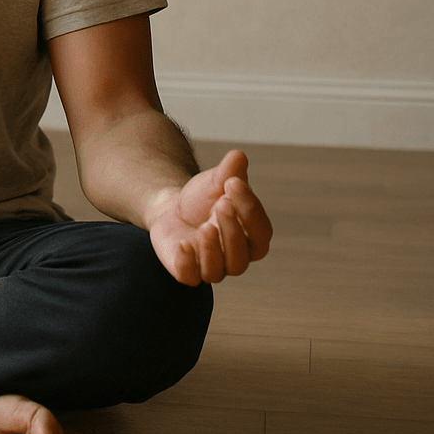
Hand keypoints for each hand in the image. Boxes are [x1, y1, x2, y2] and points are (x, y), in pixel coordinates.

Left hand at [145, 149, 271, 284]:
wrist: (172, 208)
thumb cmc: (203, 197)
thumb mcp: (215, 181)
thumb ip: (229, 171)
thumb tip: (238, 156)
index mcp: (251, 236)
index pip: (261, 232)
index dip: (251, 209)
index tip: (234, 183)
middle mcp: (235, 257)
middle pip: (241, 256)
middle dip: (232, 229)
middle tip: (221, 203)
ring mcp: (210, 267)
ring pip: (219, 271)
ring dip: (213, 249)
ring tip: (205, 226)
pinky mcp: (186, 272)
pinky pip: (189, 277)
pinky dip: (187, 263)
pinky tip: (182, 244)